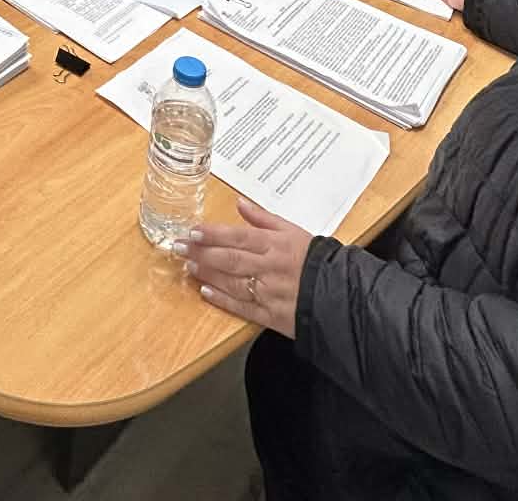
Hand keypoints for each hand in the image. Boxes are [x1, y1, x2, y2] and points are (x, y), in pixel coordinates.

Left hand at [174, 198, 314, 337]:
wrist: (340, 293)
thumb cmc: (315, 259)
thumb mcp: (293, 231)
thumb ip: (264, 218)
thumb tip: (240, 203)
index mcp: (275, 245)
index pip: (238, 236)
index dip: (213, 234)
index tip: (192, 230)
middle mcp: (269, 268)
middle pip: (229, 258)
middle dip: (200, 252)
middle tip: (178, 247)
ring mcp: (269, 292)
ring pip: (232, 282)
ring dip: (207, 274)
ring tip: (188, 266)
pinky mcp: (271, 315)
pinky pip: (242, 307)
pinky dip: (222, 301)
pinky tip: (206, 293)